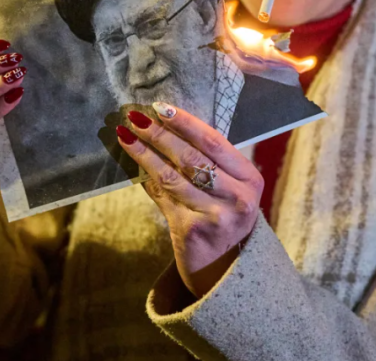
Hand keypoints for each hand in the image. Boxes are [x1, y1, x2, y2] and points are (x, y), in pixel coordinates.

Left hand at [117, 103, 263, 297]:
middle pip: (191, 158)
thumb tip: (165, 123)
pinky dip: (146, 179)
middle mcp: (237, 198)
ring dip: (145, 154)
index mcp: (249, 179)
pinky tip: (133, 164)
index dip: (185, 122)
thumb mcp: (229, 187)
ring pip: (172, 176)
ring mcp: (215, 216)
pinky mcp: (191, 232)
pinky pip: (162, 197)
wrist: (225, 267)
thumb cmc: (224, 214)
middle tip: (134, 117)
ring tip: (125, 136)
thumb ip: (209, 160)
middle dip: (159, 135)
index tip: (159, 107)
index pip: (214, 142)